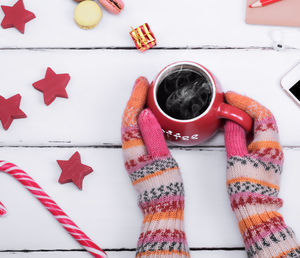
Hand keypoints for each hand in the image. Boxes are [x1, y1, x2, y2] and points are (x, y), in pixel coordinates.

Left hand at [121, 77, 189, 256]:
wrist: (162, 208)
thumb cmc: (164, 186)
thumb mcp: (161, 158)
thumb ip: (152, 135)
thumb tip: (144, 113)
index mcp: (133, 147)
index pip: (131, 115)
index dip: (136, 97)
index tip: (143, 82)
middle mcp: (129, 149)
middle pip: (128, 117)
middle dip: (134, 98)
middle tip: (143, 83)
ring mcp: (133, 153)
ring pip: (131, 124)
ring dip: (136, 107)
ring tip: (145, 94)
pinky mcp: (139, 157)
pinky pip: (137, 131)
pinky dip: (140, 118)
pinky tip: (147, 115)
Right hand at [224, 92, 299, 257]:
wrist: (254, 207)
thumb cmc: (248, 188)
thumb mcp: (236, 159)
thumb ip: (234, 137)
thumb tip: (232, 123)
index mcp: (268, 146)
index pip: (261, 114)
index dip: (246, 102)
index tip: (232, 98)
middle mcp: (272, 147)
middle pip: (263, 117)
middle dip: (246, 106)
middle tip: (230, 101)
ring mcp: (268, 152)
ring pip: (259, 126)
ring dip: (245, 116)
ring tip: (231, 111)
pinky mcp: (262, 157)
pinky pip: (255, 135)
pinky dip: (245, 127)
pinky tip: (235, 127)